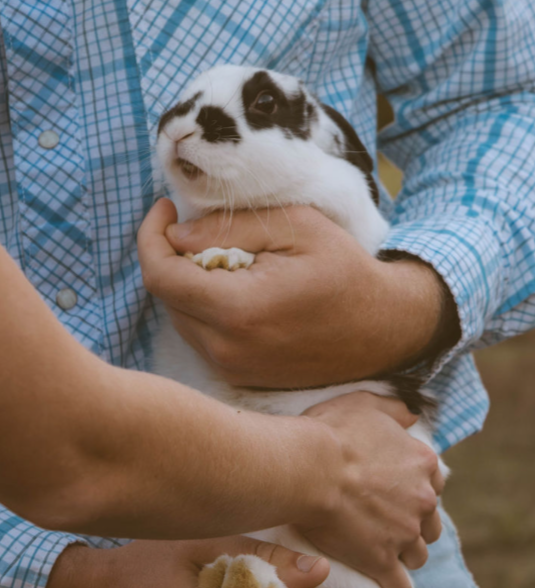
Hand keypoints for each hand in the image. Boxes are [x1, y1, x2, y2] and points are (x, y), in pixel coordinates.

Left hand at [138, 199, 444, 387]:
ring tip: (233, 264)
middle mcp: (227, 348)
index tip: (167, 210)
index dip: (151, 236)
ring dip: (191, 285)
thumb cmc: (345, 271)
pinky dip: (207, 309)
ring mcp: (233, 368)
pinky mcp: (240, 377)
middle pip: (167, 296)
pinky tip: (242, 293)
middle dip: (176, 258)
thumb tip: (176, 235)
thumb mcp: (296, 228)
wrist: (384, 329)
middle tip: (209, 234)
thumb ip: (230, 228)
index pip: (160, 275)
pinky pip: (202, 337)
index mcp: (238, 309)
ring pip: (181, 317)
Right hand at [298, 391, 443, 587]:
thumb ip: (394, 409)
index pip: (434, 482)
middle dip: (415, 525)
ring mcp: (404, 533)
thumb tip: (412, 414)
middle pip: (430, 522)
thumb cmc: (332, 432)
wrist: (309, 469)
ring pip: (418, 554)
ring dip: (405, 553)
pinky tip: (387, 586)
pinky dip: (395, 587)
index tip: (400, 493)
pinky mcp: (382, 561)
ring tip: (385, 552)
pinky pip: (399, 585)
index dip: (416, 488)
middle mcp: (422, 499)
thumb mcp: (366, 404)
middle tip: (390, 524)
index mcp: (422, 463)